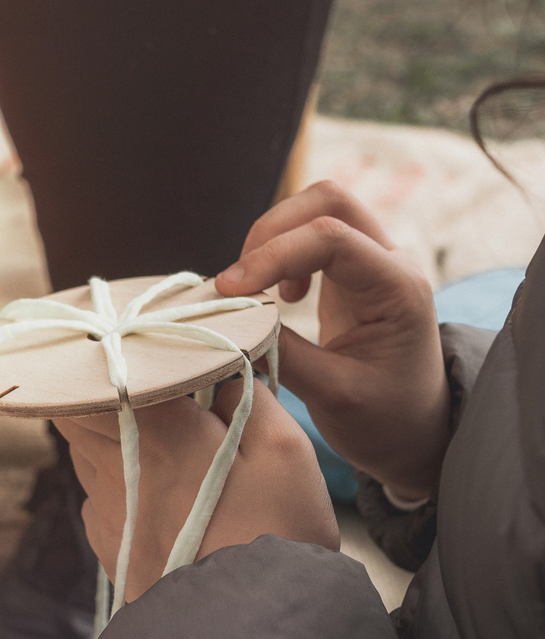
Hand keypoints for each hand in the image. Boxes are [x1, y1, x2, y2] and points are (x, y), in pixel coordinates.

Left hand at [54, 380, 338, 602]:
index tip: (116, 352)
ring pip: (85, 456)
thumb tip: (220, 373)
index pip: (89, 381)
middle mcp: (115, 466)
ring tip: (150, 443)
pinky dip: (116, 485)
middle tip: (136, 391)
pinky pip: (97, 499)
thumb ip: (247, 395)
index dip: (95, 365)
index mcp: (156, 431)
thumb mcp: (283, 448)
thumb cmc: (275, 529)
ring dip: (106, 440)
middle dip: (98, 397)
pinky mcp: (110, 546)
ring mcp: (106, 511)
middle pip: (76, 414)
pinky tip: (153, 494)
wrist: (250, 625)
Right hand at [215, 181, 449, 499]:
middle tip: (241, 281)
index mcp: (396, 289)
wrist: (414, 434)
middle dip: (273, 230)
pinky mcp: (350, 274)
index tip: (229, 289)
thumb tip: (231, 323)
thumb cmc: (384, 421)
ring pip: (317, 210)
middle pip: (328, 200)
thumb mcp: (332, 395)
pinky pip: (310, 238)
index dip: (272, 255)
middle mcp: (388, 263)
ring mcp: (371, 263)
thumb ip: (282, 354)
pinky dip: (279, 253)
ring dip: (274, 239)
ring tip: (255, 289)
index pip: (330, 238)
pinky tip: (278, 296)